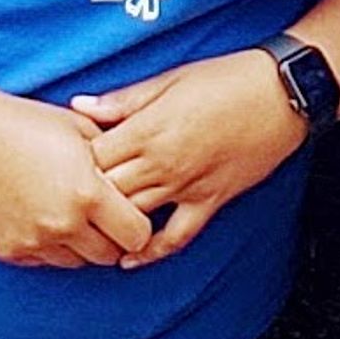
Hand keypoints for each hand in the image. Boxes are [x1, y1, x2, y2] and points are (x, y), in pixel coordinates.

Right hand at [0, 85, 160, 270]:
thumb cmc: (23, 122)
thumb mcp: (79, 129)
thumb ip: (115, 159)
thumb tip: (141, 179)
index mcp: (88, 193)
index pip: (138, 235)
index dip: (137, 223)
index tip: (128, 211)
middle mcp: (63, 224)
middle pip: (110, 255)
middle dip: (112, 237)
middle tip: (102, 215)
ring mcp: (33, 241)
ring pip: (77, 262)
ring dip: (80, 244)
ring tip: (68, 212)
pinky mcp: (9, 251)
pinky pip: (44, 260)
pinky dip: (49, 245)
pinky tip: (40, 214)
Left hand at [68, 48, 310, 257]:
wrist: (282, 94)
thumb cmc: (226, 79)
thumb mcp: (170, 79)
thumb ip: (123, 100)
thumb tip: (79, 105)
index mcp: (147, 129)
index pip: (92, 158)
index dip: (70, 164)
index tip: (58, 164)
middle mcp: (163, 163)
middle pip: (106, 192)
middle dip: (83, 197)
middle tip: (64, 200)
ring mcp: (187, 187)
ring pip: (134, 217)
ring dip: (109, 225)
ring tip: (84, 230)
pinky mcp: (210, 201)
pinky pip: (177, 236)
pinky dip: (152, 252)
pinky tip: (129, 259)